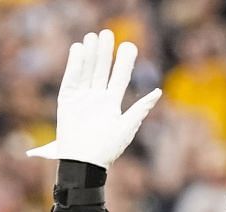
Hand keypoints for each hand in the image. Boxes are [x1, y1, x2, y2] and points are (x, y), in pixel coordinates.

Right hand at [26, 29, 162, 168]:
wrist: (84, 163)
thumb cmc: (107, 149)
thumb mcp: (126, 127)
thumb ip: (140, 108)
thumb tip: (158, 92)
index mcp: (112, 104)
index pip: (119, 77)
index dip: (123, 62)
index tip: (128, 44)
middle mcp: (97, 99)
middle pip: (101, 70)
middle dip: (104, 53)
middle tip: (107, 33)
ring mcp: (81, 98)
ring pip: (86, 71)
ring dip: (90, 54)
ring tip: (93, 36)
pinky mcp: (67, 101)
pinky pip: (71, 79)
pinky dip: (74, 64)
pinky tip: (79, 49)